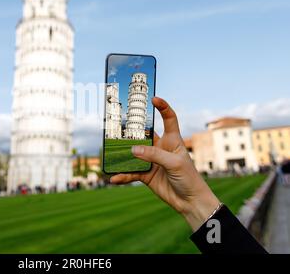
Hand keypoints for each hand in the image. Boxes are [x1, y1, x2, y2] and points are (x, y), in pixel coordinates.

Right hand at [110, 97, 219, 231]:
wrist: (190, 202)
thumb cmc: (189, 178)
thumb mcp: (174, 163)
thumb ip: (154, 155)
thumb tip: (132, 149)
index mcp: (172, 140)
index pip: (169, 119)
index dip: (163, 107)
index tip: (154, 98)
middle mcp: (160, 148)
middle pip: (144, 135)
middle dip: (132, 130)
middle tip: (118, 125)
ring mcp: (152, 161)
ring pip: (134, 154)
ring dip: (123, 155)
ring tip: (110, 152)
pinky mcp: (146, 175)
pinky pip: (131, 173)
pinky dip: (123, 176)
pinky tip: (114, 178)